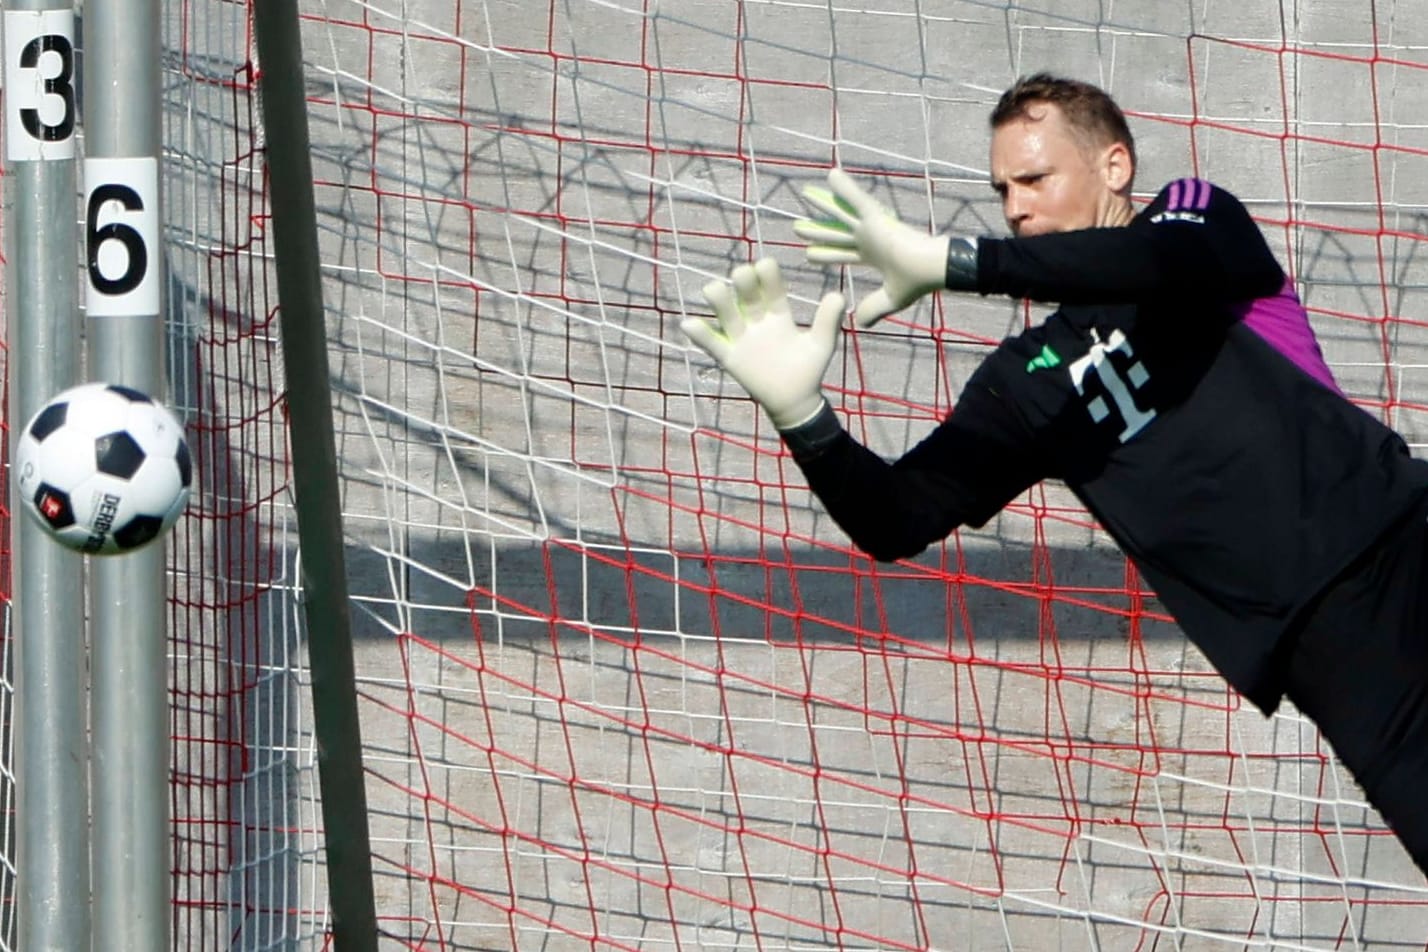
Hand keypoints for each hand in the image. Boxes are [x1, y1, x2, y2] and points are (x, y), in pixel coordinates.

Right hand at [681, 258, 844, 429]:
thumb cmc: (808, 370)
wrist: (795, 400)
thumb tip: (838, 295)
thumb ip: (827, 321)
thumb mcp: (821, 344)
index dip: (766, 275)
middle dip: (742, 281)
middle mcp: (757, 320)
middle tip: (744, 277)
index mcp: (778, 313)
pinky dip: (699, 334)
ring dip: (718, 298)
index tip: (765, 266)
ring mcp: (742, 337)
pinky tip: (689, 324)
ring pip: (725, 312)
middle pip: (745, 293)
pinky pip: (712, 343)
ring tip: (714, 291)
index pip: (770, 286)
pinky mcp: (730, 357)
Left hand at [794, 168, 950, 327]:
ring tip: (804, 194)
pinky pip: (857, 200)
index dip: (826, 254)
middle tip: (797, 227)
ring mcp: (872, 227)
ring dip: (823, 204)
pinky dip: (844, 188)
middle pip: (837, 233)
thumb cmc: (919, 282)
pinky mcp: (878, 219)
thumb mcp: (892, 299)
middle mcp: (870, 239)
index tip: (808, 254)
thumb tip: (860, 323)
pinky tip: (831, 175)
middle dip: (817, 231)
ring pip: (841, 214)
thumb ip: (875, 308)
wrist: (933, 269)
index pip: (843, 254)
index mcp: (873, 256)